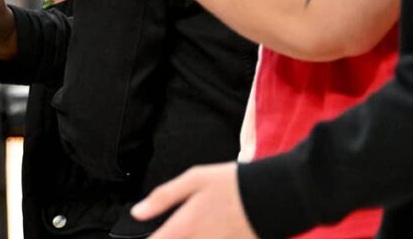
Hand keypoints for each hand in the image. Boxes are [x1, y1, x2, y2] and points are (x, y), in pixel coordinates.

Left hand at [132, 162, 256, 238]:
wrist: (275, 196)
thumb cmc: (233, 184)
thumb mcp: (194, 179)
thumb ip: (163, 197)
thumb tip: (138, 212)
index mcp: (186, 224)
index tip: (142, 236)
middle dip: (168, 238)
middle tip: (167, 231)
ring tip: (188, 229)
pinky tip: (204, 232)